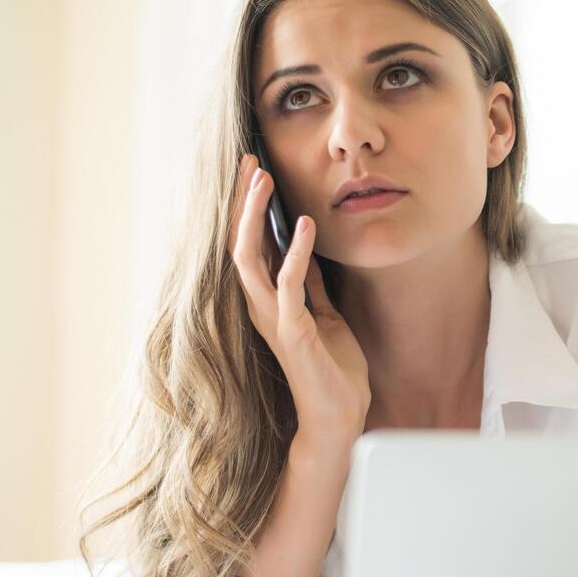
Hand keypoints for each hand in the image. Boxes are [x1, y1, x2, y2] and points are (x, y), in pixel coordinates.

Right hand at [228, 153, 370, 451]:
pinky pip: (289, 285)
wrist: (339, 415)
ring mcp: (273, 318)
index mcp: (268, 299)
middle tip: (248, 161)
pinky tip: (303, 224)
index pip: (249, 243)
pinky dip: (295, 252)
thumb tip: (302, 248)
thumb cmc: (331, 368)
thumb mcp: (323, 314)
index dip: (247, 206)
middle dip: (242, 201)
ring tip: (263, 181)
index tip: (252, 167)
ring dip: (254, 217)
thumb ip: (310, 284)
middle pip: (238, 242)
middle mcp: (261, 305)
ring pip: (249, 258)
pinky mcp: (293, 331)